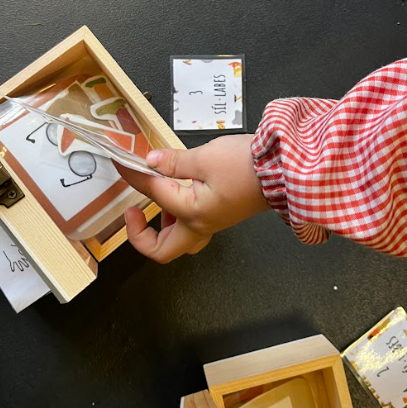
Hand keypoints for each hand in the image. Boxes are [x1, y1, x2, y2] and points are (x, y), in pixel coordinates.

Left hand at [115, 134, 269, 262]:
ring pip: (178, 239)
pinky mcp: (220, 214)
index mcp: (192, 213)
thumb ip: (173, 162)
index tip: (124, 163)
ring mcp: (211, 222)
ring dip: (160, 225)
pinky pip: (192, 224)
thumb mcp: (204, 158)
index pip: (152, 194)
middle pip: (162, 250)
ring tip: (156, 198)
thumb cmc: (247, 166)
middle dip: (140, 236)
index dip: (134, 177)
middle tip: (134, 213)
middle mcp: (200, 225)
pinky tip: (180, 190)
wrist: (282, 169)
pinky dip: (177, 214)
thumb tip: (149, 162)